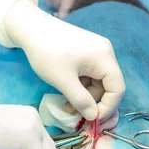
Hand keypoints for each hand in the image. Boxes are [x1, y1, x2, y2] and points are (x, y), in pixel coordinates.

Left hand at [4, 0, 124, 121]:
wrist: (30, 27)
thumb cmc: (46, 52)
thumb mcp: (63, 81)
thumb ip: (81, 101)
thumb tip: (93, 117)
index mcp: (104, 58)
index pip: (118, 89)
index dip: (107, 108)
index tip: (91, 120)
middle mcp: (105, 53)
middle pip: (108, 87)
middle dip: (93, 104)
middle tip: (77, 116)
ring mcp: (96, 52)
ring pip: (98, 83)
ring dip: (85, 97)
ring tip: (67, 106)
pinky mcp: (86, 53)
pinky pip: (90, 76)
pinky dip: (80, 87)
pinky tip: (67, 92)